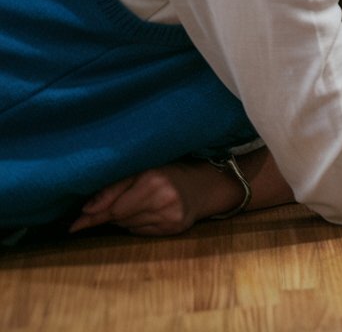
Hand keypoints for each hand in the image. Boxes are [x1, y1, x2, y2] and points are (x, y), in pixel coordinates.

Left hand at [68, 160, 231, 235]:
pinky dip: (138, 225)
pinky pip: (141, 232)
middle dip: (110, 214)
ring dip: (124, 219)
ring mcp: (170, 217)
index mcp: (152, 181)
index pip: (114, 206)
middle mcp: (163, 200)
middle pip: (119, 217)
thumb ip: (113, 188)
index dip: (92, 216)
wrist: (205, 184)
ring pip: (129, 226)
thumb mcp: (142, 171)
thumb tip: (86, 210)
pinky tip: (148, 214)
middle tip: (108, 208)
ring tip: (138, 205)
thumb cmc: (168, 174)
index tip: (74, 226)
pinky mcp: (175, 229)